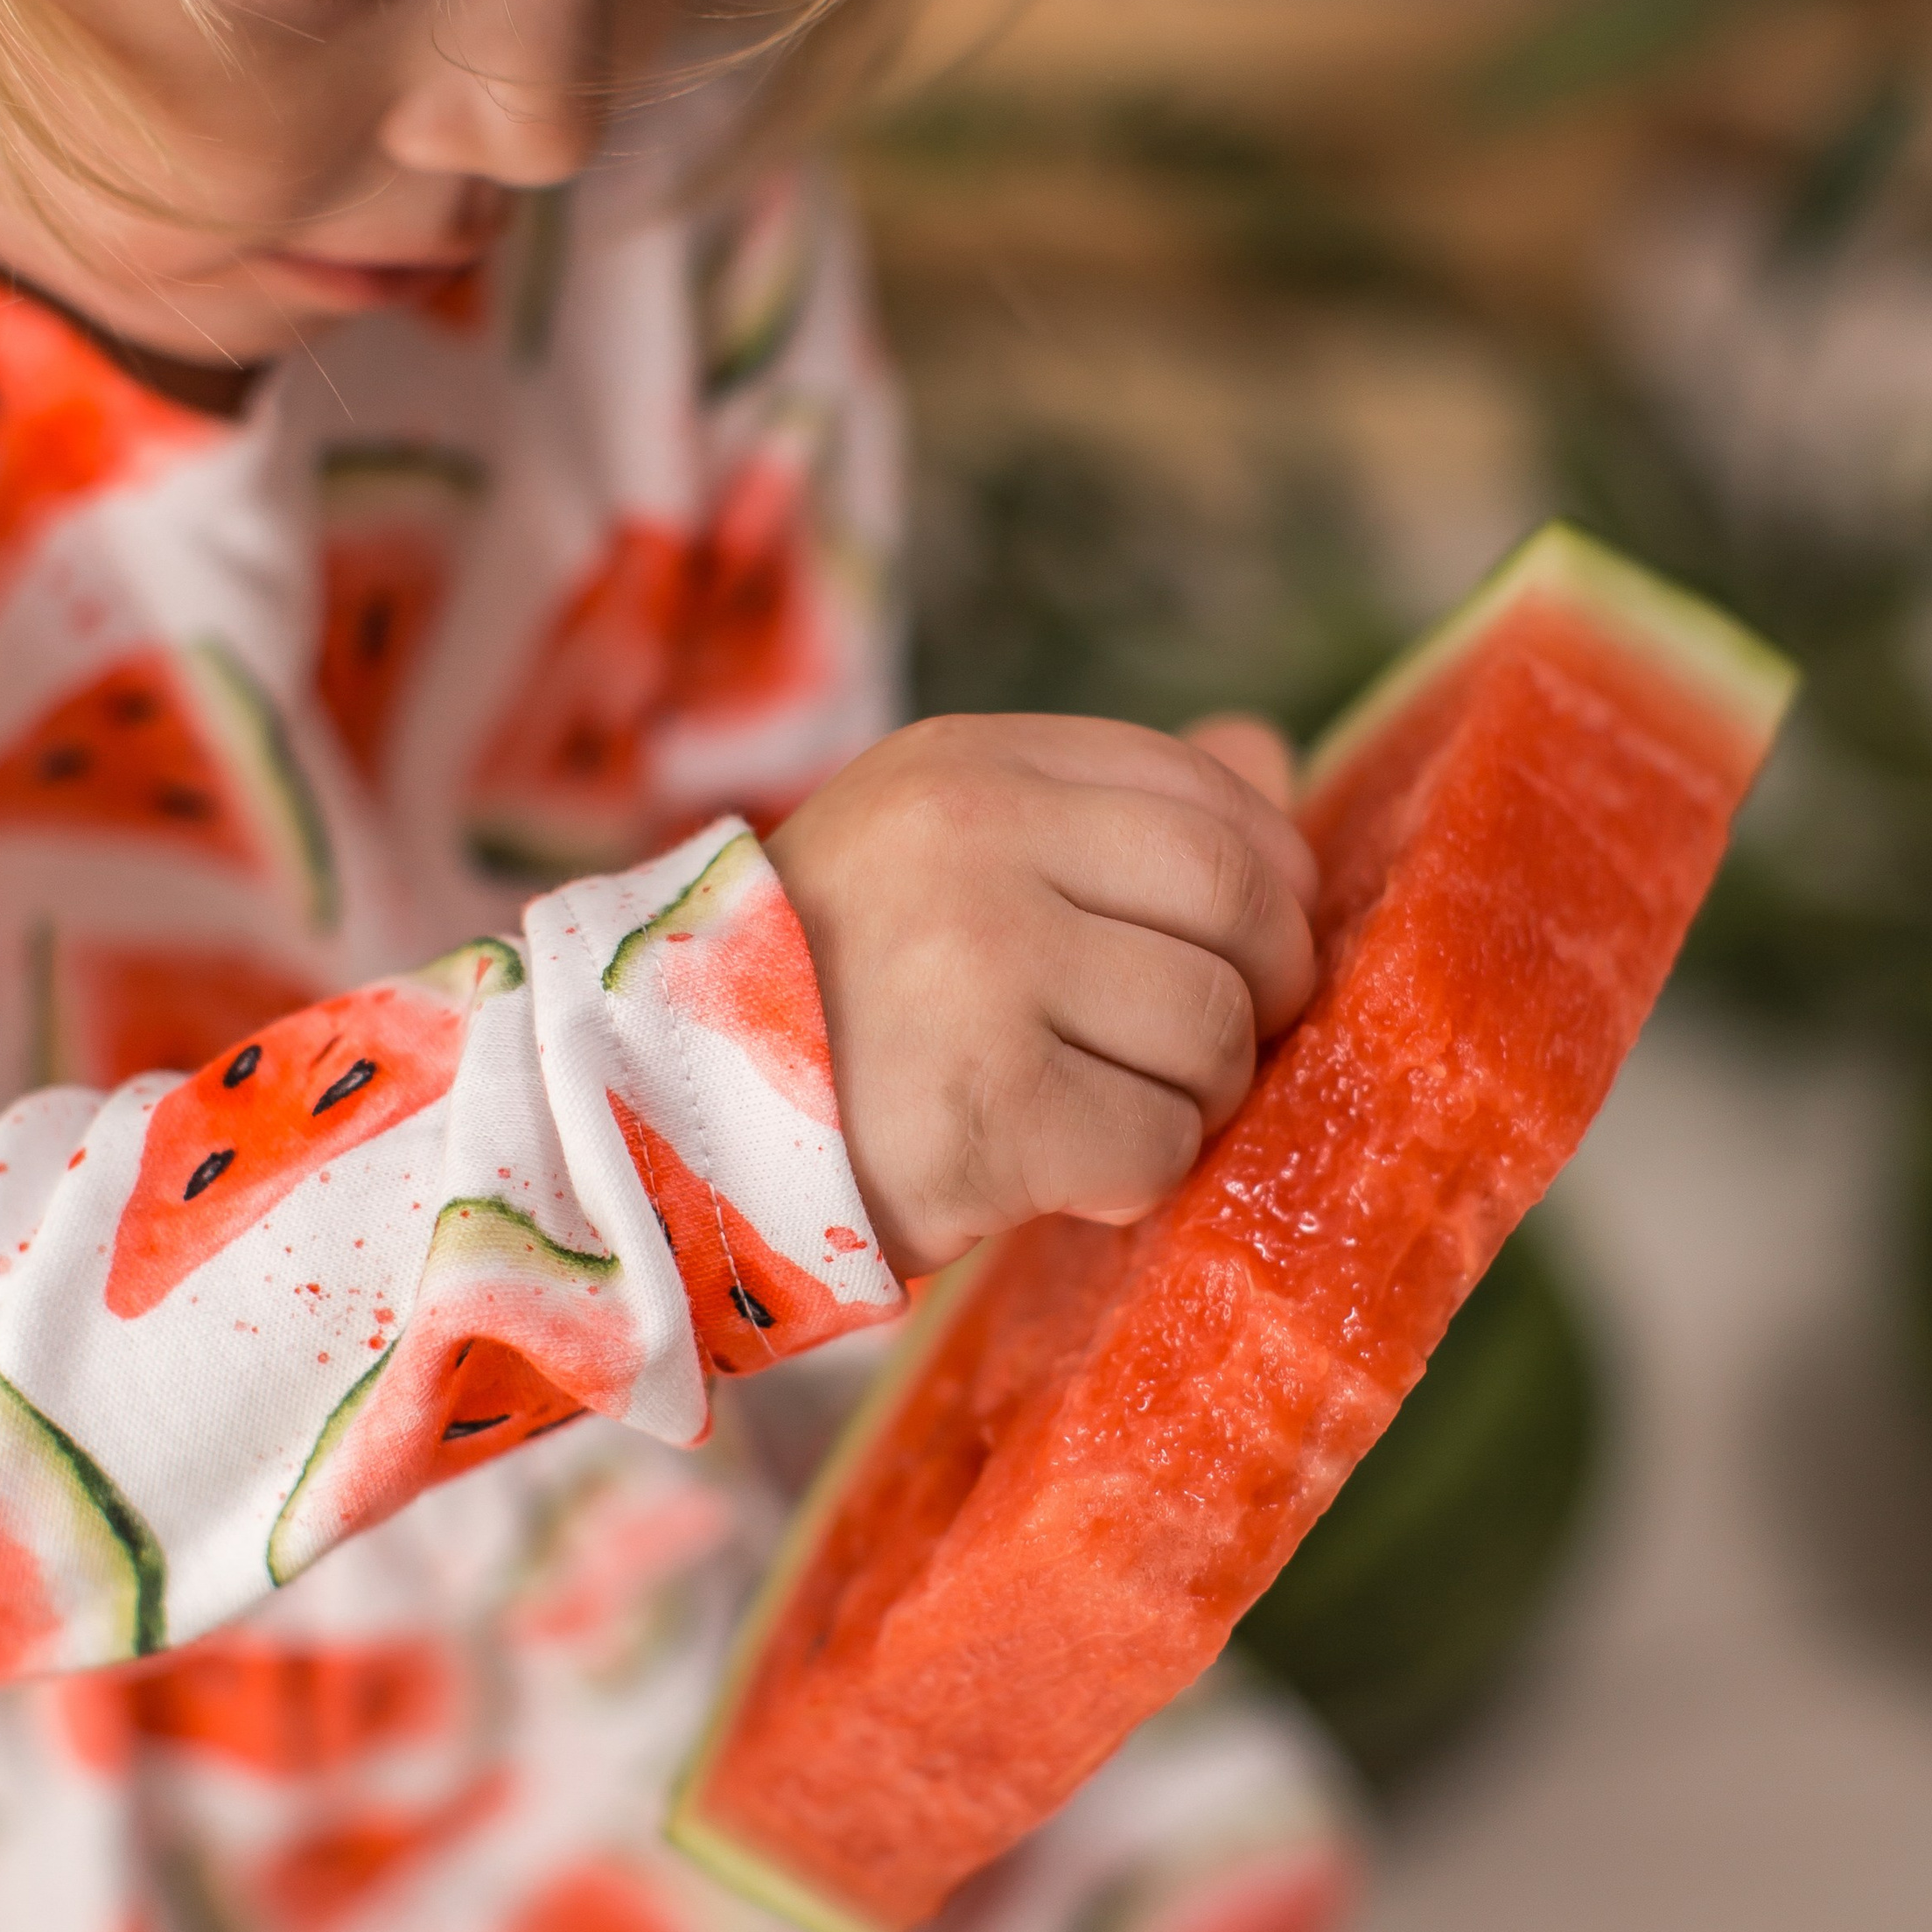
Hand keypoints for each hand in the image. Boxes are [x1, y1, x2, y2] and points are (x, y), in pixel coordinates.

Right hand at [769, 712, 1316, 1277]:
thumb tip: (1268, 752)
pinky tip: (1062, 1178)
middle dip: (1260, 993)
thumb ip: (1105, 806)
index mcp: (967, 767)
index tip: (1246, 951)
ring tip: (1109, 1114)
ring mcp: (978, 969)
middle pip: (1236, 901)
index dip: (1266, 877)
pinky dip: (1134, 1180)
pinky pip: (1155, 1144)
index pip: (1202, 787)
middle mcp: (973, 842)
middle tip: (1207, 1055)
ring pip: (1212, 1031)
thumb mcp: (944, 852)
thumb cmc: (829, 1000)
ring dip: (1195, 1100)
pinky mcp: (989, 1107)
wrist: (663, 1130)